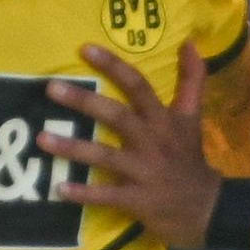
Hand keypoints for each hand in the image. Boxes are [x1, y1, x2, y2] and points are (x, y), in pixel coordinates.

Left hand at [40, 39, 221, 248]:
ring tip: (42, 139)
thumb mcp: (192, 117)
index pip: (138, 85)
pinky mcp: (136, 199)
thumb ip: (192, 79)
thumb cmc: (189, 158)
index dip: (113, 66)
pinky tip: (59, 189)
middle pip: (116, 116)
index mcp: (162, 119)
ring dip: (72, 148)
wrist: (207, 207)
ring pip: (104, 156)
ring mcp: (143, 171)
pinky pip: (105, 196)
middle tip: (51, 88)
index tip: (84, 48)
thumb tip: (190, 42)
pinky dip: (83, 194)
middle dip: (84, 101)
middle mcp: (152, 141)